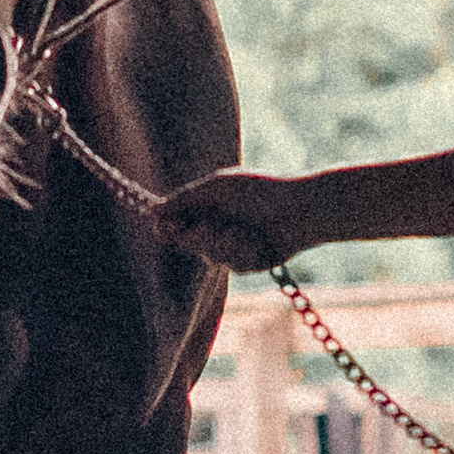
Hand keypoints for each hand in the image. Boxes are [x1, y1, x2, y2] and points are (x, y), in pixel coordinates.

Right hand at [154, 168, 306, 271]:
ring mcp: (230, 245)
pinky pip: (233, 265)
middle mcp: (215, 226)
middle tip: (217, 224)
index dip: (167, 228)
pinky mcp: (247, 262)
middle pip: (187, 241)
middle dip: (202, 234)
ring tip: (247, 231)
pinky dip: (245, 252)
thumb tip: (153, 210)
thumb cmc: (261, 191)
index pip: (174, 222)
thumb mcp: (218, 188)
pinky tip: (260, 244)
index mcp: (206, 206)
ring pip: (211, 255)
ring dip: (228, 243)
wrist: (300, 211)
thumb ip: (185, 199)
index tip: (167, 229)